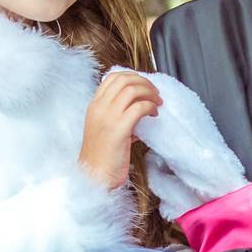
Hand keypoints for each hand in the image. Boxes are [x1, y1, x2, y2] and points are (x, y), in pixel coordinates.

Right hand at [77, 71, 160, 188]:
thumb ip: (117, 115)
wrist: (94, 176)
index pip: (112, 77)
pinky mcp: (119, 129)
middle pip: (124, 80)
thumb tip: (138, 108)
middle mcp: (99, 107)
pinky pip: (139, 107)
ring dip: (149, 93)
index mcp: (94, 105)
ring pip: (132, 90)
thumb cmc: (102, 156)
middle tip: (155, 93)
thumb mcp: (104, 129)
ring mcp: (108, 117)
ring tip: (157, 103)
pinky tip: (154, 114)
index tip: (143, 84)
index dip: (132, 76)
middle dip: (144, 82)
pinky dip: (150, 107)